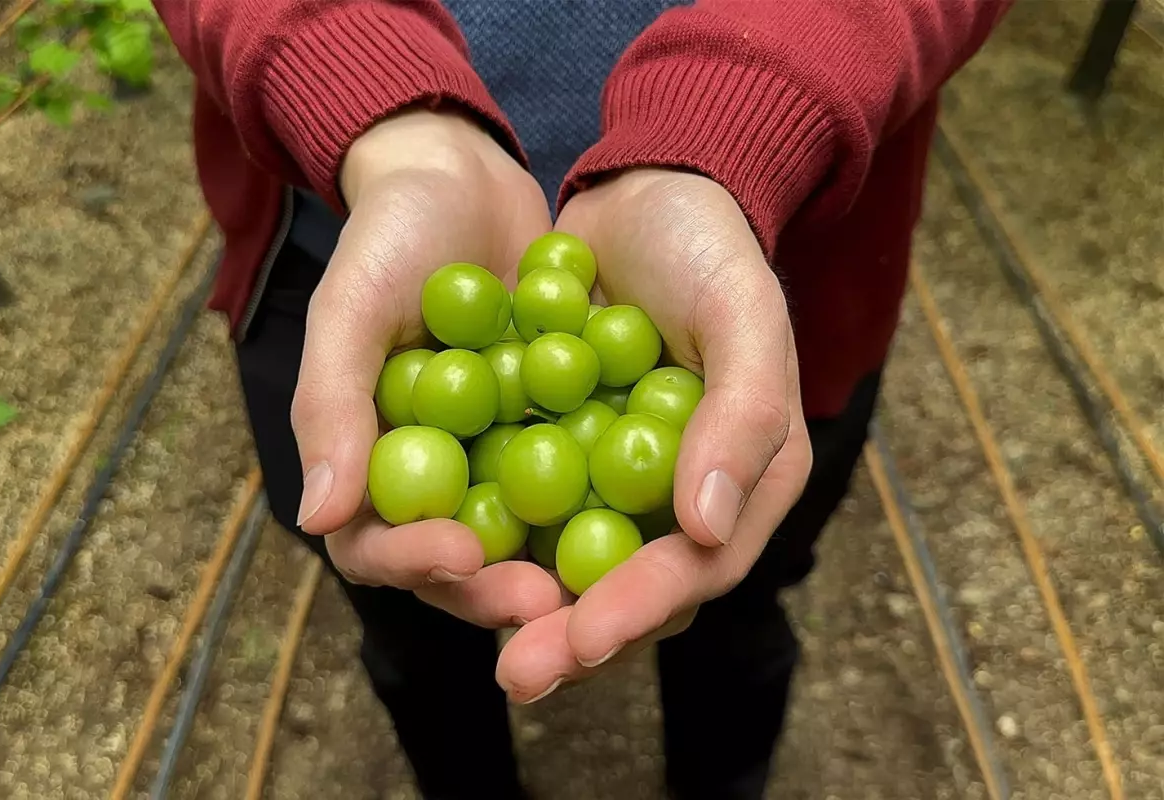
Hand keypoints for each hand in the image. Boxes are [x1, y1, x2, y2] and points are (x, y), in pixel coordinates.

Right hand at [293, 108, 560, 627]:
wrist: (461, 179)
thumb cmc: (389, 237)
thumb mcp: (350, 307)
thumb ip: (331, 404)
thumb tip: (318, 516)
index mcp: (369, 463)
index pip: (377, 544)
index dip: (413, 563)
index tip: (461, 554)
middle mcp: (433, 476)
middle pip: (458, 563)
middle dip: (500, 588)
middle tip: (551, 598)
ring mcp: (495, 459)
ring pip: (525, 537)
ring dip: (560, 564)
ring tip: (607, 578)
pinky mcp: (554, 433)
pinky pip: (579, 478)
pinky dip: (606, 497)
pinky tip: (652, 509)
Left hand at [495, 169, 813, 701]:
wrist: (642, 191)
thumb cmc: (708, 247)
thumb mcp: (744, 312)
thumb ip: (741, 416)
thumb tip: (706, 531)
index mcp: (745, 479)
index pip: (697, 567)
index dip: (640, 609)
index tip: (582, 639)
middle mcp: (681, 498)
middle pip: (628, 588)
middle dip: (572, 635)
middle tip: (517, 671)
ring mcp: (616, 480)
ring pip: (570, 565)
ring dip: (523, 604)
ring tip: (473, 629)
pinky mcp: (560, 453)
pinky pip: (525, 509)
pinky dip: (491, 535)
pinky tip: (442, 556)